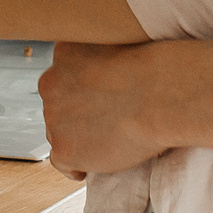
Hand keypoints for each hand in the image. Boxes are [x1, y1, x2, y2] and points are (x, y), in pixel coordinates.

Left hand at [39, 43, 174, 179]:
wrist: (160, 96)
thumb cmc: (153, 70)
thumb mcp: (119, 45)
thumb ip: (103, 58)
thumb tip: (109, 77)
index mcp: (65, 52)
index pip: (63, 74)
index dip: (82, 89)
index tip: (99, 97)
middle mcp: (51, 82)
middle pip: (58, 103)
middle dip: (76, 112)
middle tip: (103, 121)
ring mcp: (54, 117)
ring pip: (58, 132)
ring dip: (76, 138)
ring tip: (103, 143)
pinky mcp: (64, 148)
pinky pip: (60, 162)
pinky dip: (74, 166)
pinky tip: (86, 168)